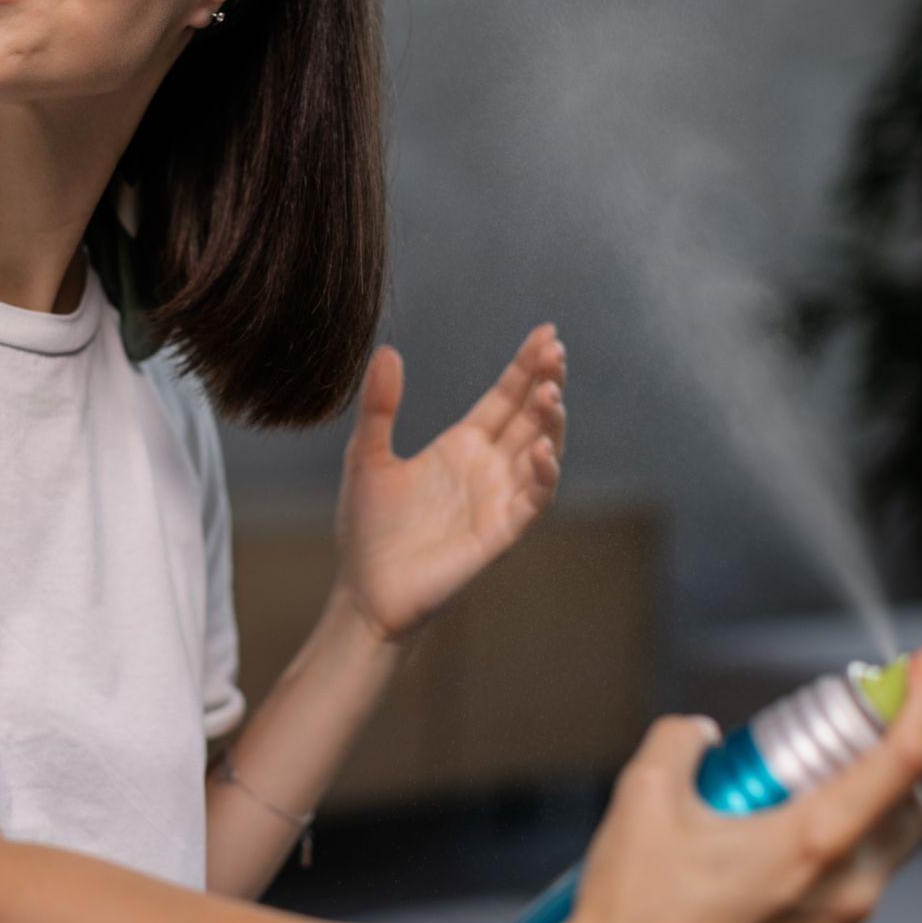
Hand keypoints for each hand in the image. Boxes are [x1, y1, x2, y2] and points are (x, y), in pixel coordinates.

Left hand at [331, 326, 566, 649]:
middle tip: (557, 352)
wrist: (365, 589)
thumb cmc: (368, 527)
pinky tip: (543, 450)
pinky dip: (543, 476)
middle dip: (546, 384)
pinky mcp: (499, 533)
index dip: (526, 366)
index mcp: (462, 445)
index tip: (547, 333)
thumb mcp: (366, 456)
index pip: (506, 397)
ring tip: (550, 393)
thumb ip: (379, 407)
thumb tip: (388, 351)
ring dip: (550, 425)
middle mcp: (488, 468)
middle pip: (530, 418)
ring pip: (541, 454)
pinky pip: (532, 502)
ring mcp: (498, 499)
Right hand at [551, 646, 921, 922]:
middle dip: (889, 764)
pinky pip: (842, 904)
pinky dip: (822, 870)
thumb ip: (683, 741)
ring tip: (776, 806)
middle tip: (838, 740)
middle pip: (909, 811)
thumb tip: (705, 737)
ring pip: (876, 860)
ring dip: (850, 819)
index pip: (905, 761)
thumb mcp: (644, 793)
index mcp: (812, 845)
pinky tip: (756, 867)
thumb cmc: (630, 907)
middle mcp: (843, 896)